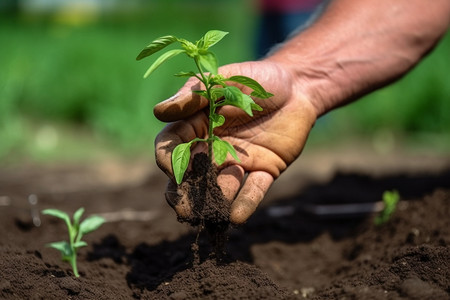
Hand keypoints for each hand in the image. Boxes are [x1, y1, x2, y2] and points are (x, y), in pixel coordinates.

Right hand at [154, 60, 316, 223]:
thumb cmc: (256, 78)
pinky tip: (237, 217)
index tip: (172, 170)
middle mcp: (214, 148)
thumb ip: (195, 96)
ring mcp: (238, 162)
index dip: (168, 159)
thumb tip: (158, 111)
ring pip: (221, 187)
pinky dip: (245, 203)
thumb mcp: (225, 80)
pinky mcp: (264, 170)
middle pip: (192, 176)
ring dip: (214, 201)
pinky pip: (253, 190)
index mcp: (197, 125)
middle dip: (185, 194)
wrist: (298, 87)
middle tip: (183, 209)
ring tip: (211, 213)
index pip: (173, 146)